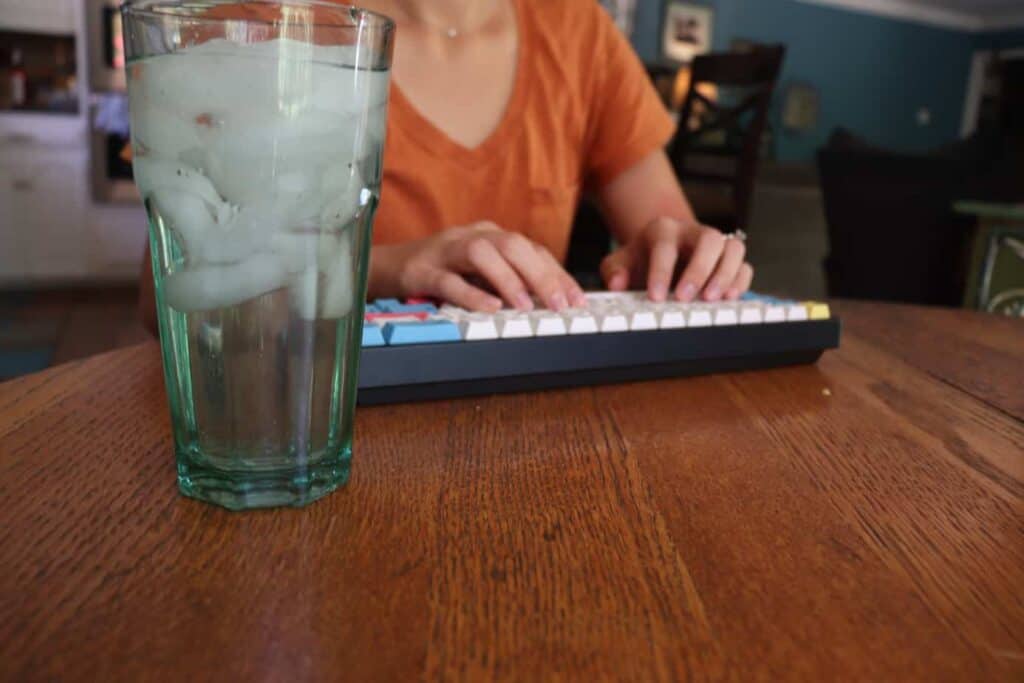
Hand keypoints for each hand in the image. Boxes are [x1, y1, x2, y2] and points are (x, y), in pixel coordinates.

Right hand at [371, 222, 586, 311]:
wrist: (385, 268)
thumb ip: (508, 279)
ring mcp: (444, 251)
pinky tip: (489, 307)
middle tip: (560, 305)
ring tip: (527, 306)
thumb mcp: (477, 271)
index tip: (577, 299)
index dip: (557, 273)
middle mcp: (470, 237)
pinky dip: (471, 294)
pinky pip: (448, 280)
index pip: (531, 249)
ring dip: (508, 280)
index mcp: (488, 235)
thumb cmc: (438, 272)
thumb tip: (548, 301)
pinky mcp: (421, 271)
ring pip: (481, 254)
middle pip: (512, 245)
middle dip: (541, 275)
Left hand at [600, 217, 752, 302]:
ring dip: (725, 275)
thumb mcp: (620, 263)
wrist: (659, 257)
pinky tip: (729, 298)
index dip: (661, 272)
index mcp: (663, 230)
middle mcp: (693, 232)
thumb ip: (614, 271)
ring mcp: (715, 245)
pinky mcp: (729, 260)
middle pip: (708, 240)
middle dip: (699, 270)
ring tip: (712, 299)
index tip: (656, 297)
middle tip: (686, 298)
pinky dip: (739, 282)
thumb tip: (617, 283)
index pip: (665, 246)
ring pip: (733, 248)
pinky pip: (744, 265)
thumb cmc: (641, 261)